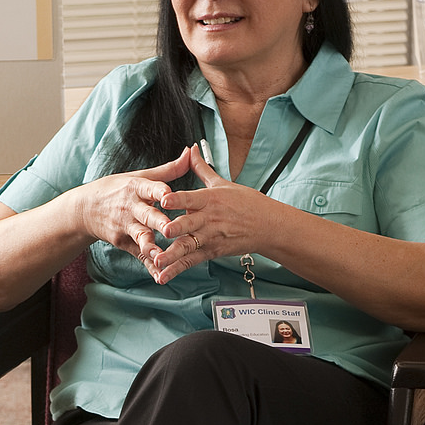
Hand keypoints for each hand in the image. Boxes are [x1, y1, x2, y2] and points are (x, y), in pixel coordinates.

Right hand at [67, 148, 194, 263]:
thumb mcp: (140, 177)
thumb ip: (169, 169)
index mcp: (136, 188)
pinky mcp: (123, 242)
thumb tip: (190, 152)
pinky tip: (160, 275)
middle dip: (157, 221)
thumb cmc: (118, 189)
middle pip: (146, 214)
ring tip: (161, 255)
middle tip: (169, 227)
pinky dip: (149, 265)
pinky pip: (138, 254)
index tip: (170, 194)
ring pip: (140, 236)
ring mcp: (125, 226)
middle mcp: (130, 207)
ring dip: (150, 246)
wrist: (86, 209)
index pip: (149, 188)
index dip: (160, 191)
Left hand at [147, 145, 285, 282]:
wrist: (268, 226)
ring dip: (172, 254)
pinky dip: (177, 269)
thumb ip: (201, 168)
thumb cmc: (246, 202)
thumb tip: (191, 149)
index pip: (191, 198)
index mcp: (210, 199)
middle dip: (177, 228)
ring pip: (188, 246)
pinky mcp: (212, 252)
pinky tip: (163, 275)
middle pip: (190, 223)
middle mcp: (209, 219)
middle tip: (164, 231)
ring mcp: (210, 237)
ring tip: (157, 261)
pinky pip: (192, 261)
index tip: (163, 199)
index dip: (177, 199)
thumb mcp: (222, 183)